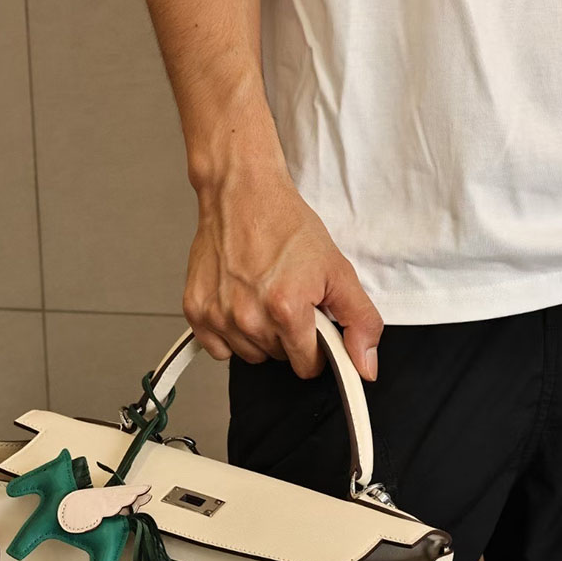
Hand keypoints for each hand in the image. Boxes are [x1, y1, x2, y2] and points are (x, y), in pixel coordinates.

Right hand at [182, 167, 382, 379]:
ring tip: (262, 297)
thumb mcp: (337, 270)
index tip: (311, 323)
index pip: (307, 366)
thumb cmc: (285, 225)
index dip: (315, 348)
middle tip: (286, 298)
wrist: (242, 193)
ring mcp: (219, 316)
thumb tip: (365, 367)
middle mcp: (249, 318)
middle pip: (279, 359)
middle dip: (288, 337)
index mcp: (286, 310)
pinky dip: (230, 335)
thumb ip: (360, 321)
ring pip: (250, 356)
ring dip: (260, 336)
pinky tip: (239, 304)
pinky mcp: (196, 312)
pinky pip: (220, 350)